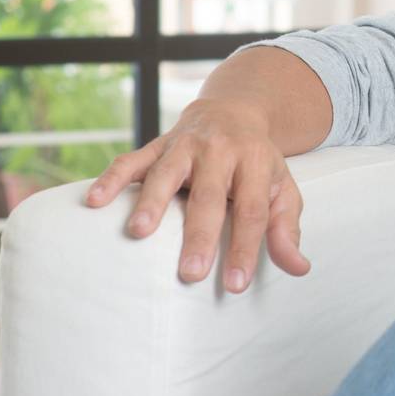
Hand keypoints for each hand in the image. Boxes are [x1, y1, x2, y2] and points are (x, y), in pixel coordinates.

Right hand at [83, 98, 311, 291]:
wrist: (233, 111)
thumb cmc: (257, 163)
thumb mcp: (282, 189)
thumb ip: (286, 228)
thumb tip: (299, 269)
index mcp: (255, 163)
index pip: (251, 211)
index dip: (244, 247)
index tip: (236, 284)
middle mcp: (220, 151)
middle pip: (208, 196)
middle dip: (199, 236)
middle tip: (189, 273)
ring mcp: (185, 145)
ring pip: (167, 172)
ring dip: (151, 201)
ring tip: (138, 232)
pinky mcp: (157, 143)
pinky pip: (132, 160)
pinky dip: (112, 179)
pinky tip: (95, 201)